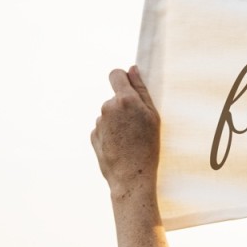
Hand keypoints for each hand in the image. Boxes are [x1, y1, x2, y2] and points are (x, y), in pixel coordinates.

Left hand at [92, 65, 163, 203]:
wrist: (131, 177)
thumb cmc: (148, 147)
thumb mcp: (153, 117)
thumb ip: (141, 90)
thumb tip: (132, 69)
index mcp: (124, 99)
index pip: (116, 74)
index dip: (122, 78)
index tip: (128, 87)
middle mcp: (108, 107)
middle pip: (115, 98)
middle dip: (124, 107)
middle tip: (137, 127)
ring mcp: (99, 122)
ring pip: (109, 115)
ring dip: (118, 123)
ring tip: (130, 141)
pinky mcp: (93, 135)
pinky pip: (104, 128)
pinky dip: (111, 135)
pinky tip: (121, 148)